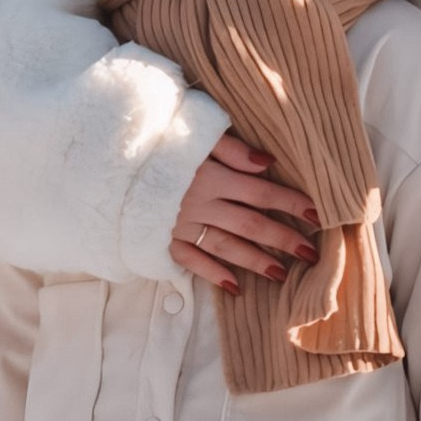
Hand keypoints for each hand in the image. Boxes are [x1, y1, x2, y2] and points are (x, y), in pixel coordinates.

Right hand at [169, 130, 320, 294]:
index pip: (260, 192)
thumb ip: (230, 148)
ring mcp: (180, 225)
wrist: (104, 161)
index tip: (317, 215)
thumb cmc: (154, 141)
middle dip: (282, 239)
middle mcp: (199, 203)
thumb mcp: (192, 132)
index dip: (290, 202)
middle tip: (311, 254)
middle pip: (250, 224)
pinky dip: (213, 274)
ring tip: (281, 274)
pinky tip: (235, 288)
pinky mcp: (162, 239)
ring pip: (226, 246)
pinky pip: (191, 261)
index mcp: (210, 175)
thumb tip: (267, 162)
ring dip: (255, 261)